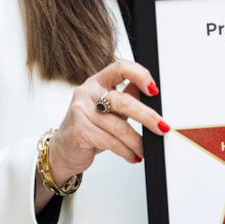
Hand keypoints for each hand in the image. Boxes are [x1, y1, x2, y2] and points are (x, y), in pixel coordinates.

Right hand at [37, 59, 166, 205]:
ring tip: (144, 149)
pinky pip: (111, 141)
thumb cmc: (88, 128)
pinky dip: (126, 151)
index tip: (154, 90)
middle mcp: (87, 93)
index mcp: (97, 82)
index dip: (140, 75)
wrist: (62, 151)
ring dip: (137, 141)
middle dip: (147, 116)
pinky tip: (133, 156)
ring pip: (118, 126)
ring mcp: (81, 111)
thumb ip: (127, 98)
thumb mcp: (109, 110)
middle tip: (162, 127)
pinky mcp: (79, 131)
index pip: (120, 67)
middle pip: (123, 101)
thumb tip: (152, 94)